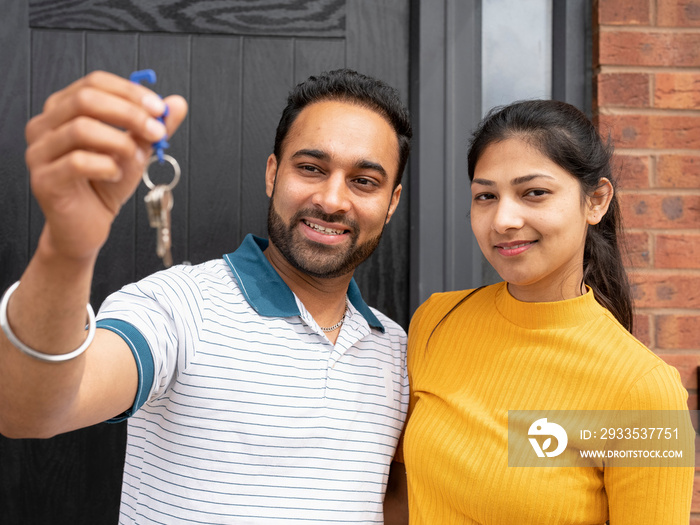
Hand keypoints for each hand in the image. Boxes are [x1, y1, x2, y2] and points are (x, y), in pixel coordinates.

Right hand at [25, 71, 187, 261]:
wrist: (87, 226)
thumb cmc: (105, 185)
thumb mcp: (135, 151)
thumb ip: (153, 128)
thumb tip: (177, 104)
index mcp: (63, 109)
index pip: (94, 83)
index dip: (130, 92)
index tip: (160, 109)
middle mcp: (45, 125)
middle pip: (85, 99)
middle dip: (129, 113)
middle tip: (157, 131)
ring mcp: (39, 152)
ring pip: (81, 129)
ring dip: (120, 142)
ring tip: (136, 159)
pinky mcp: (44, 180)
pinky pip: (78, 163)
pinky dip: (108, 167)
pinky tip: (117, 175)